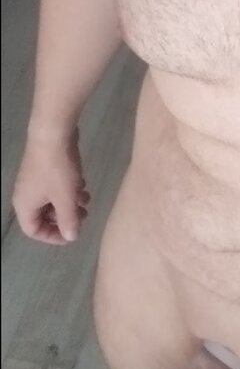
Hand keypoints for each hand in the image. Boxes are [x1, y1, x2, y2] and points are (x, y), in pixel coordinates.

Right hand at [11, 127, 90, 244]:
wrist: (53, 132)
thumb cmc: (57, 169)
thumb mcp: (66, 199)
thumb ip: (69, 221)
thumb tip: (71, 237)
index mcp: (24, 205)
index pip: (33, 230)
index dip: (53, 236)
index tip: (72, 233)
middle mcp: (26, 193)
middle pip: (44, 215)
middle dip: (65, 217)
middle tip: (84, 215)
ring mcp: (34, 179)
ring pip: (52, 199)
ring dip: (70, 202)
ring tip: (86, 199)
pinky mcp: (44, 166)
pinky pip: (55, 185)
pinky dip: (68, 188)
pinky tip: (82, 184)